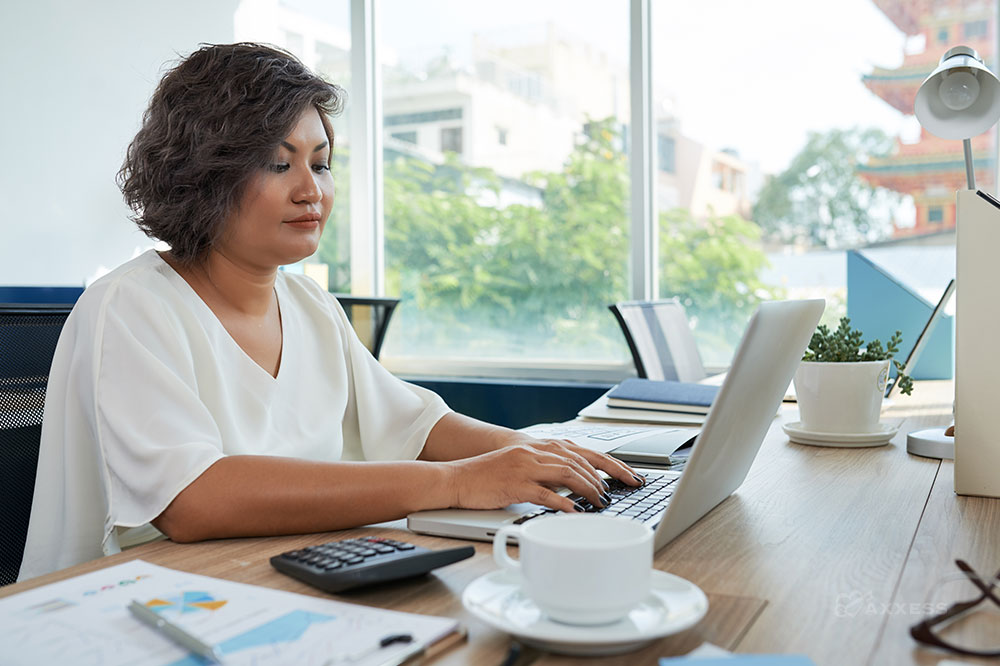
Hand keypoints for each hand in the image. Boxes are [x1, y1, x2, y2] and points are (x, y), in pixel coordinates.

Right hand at [445, 436, 643, 512]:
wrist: (457, 478)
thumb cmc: (489, 477)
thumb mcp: (522, 467)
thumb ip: (547, 473)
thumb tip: (575, 488)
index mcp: (539, 446)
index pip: (585, 451)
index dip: (611, 463)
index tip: (631, 476)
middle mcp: (535, 452)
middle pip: (581, 461)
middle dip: (605, 478)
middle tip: (618, 493)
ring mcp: (525, 466)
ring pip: (567, 473)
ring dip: (588, 488)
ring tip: (601, 502)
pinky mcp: (515, 484)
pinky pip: (544, 493)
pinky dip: (563, 502)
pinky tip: (575, 511)